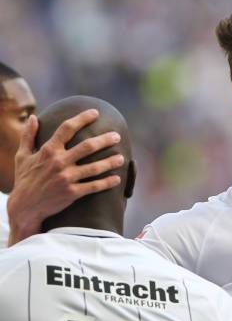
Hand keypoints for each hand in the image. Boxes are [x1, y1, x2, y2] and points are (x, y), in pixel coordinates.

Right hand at [8, 110, 123, 244]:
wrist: (25, 207)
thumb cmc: (25, 180)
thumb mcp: (22, 156)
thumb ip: (28, 136)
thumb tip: (33, 117)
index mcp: (48, 150)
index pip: (67, 128)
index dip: (82, 118)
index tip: (96, 113)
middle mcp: (59, 162)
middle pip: (87, 146)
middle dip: (105, 140)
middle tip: (117, 136)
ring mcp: (66, 178)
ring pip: (94, 167)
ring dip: (110, 161)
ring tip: (121, 158)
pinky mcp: (72, 193)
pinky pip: (94, 186)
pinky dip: (107, 183)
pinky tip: (117, 179)